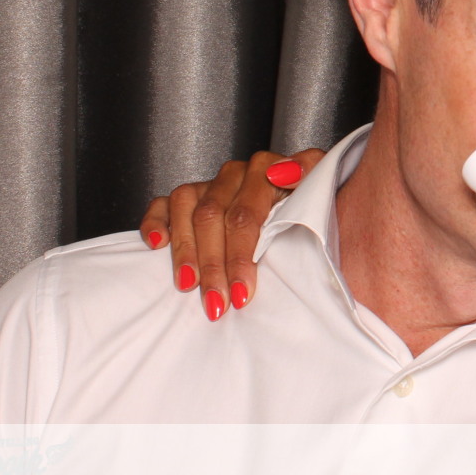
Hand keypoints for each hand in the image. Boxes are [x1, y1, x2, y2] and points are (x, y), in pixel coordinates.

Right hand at [139, 148, 325, 319]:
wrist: (301, 192)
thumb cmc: (308, 199)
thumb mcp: (319, 185)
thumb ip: (310, 174)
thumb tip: (288, 173)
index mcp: (265, 171)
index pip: (246, 216)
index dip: (241, 256)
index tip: (243, 293)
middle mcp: (234, 175)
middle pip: (213, 217)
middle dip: (214, 265)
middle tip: (217, 304)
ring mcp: (209, 184)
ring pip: (186, 210)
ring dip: (185, 251)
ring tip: (187, 286)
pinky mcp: (189, 196)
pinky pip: (163, 204)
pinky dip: (155, 222)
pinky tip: (156, 245)